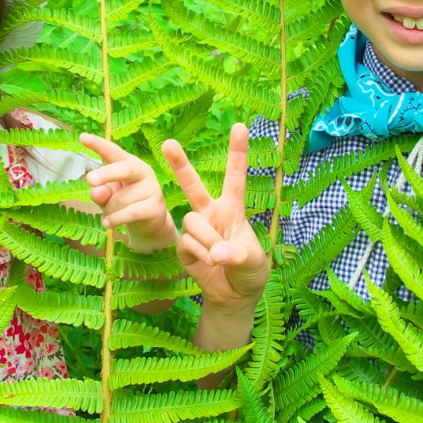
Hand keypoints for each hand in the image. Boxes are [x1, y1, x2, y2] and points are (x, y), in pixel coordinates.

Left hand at [80, 134, 179, 252]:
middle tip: (90, 180)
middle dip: (106, 174)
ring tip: (108, 216)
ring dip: (109, 210)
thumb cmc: (125, 205)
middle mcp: (143, 172)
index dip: (99, 144)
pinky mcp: (155, 207)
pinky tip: (107, 223)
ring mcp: (152, 189)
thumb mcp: (108, 197)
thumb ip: (101, 193)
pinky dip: (115, 219)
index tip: (83, 137)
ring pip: (121, 199)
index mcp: (129, 164)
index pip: (113, 152)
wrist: (149, 225)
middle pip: (124, 169)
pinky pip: (130, 213)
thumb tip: (95, 191)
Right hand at [163, 124, 268, 313]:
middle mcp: (211, 213)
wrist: (234, 296)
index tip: (239, 126)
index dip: (237, 152)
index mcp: (233, 208)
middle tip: (168, 143)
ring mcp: (196, 229)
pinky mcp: (183, 247)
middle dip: (180, 164)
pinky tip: (209, 264)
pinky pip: (186, 243)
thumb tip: (217, 253)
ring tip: (218, 257)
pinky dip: (199, 254)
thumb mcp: (253, 262)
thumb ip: (238, 254)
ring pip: (192, 222)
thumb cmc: (250, 272)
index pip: (235, 176)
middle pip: (193, 185)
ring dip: (206, 240)